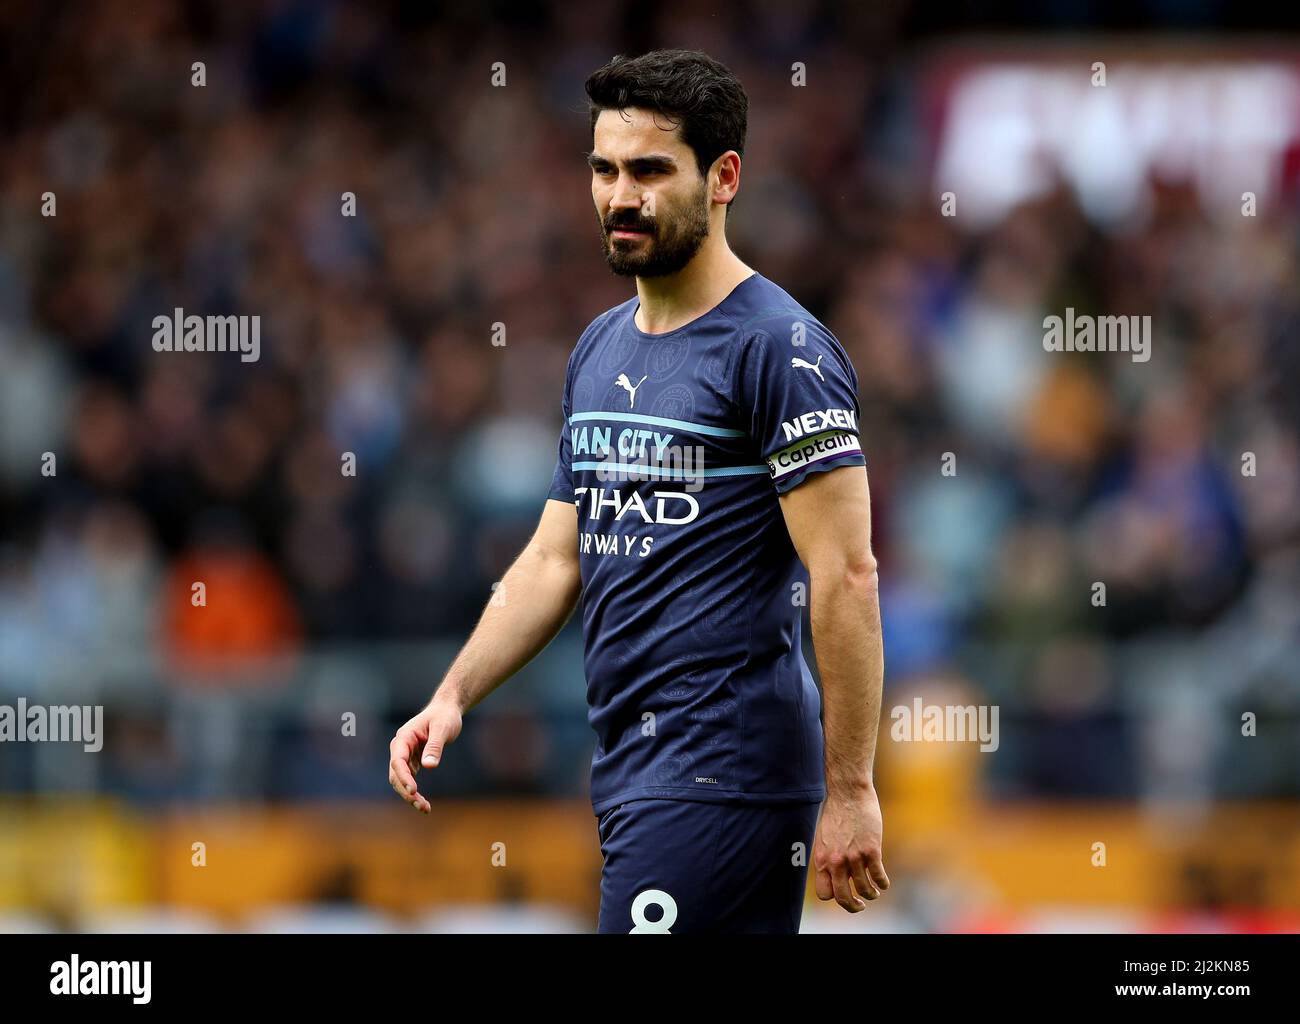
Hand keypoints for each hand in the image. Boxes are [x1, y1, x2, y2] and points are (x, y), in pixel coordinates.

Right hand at [388, 696, 462, 813]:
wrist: (446, 711)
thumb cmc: (445, 716)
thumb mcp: (443, 728)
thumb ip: (435, 746)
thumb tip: (428, 766)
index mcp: (404, 737)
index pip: (398, 761)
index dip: (404, 777)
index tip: (413, 791)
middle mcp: (400, 747)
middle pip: (396, 774)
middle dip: (406, 791)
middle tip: (422, 805)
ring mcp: (404, 755)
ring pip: (400, 780)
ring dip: (409, 795)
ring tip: (425, 809)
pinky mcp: (412, 762)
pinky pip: (409, 780)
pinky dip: (414, 792)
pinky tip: (424, 804)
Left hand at [813, 783, 889, 911]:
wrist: (848, 793)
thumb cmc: (836, 812)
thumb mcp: (824, 837)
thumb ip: (829, 856)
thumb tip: (837, 873)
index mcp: (822, 859)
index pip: (824, 893)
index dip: (834, 896)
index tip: (843, 892)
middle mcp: (836, 861)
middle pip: (843, 898)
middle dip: (853, 907)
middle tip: (860, 906)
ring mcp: (854, 857)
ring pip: (864, 890)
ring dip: (871, 894)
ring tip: (874, 892)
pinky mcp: (871, 851)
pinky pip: (879, 877)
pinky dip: (883, 883)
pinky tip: (884, 882)